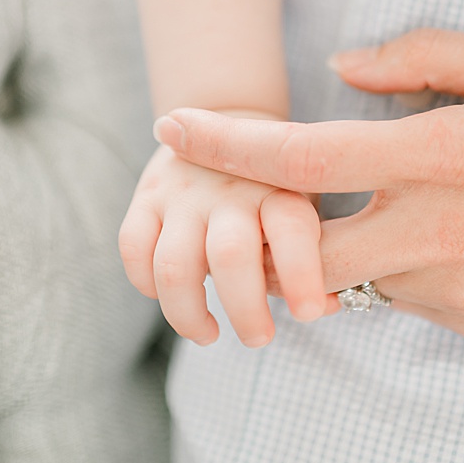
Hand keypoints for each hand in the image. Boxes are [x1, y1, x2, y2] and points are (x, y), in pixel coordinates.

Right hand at [118, 146, 324, 346]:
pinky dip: (146, 284)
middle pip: (230, 255)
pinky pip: (133, 248)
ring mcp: (184, 193)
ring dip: (188, 314)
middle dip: (244, 308)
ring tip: (209, 334)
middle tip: (259, 338)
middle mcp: (231, 189)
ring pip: (173, 264)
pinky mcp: (147, 195)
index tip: (309, 313)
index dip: (302, 274)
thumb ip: (317, 257)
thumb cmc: (274, 189)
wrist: (224, 124)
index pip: (292, 230)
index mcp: (280, 190)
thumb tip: (330, 305)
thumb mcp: (305, 209)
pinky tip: (167, 298)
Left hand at [155, 28, 463, 337]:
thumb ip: (424, 58)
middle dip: (265, 237)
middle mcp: (440, 225)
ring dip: (343, 250)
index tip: (174, 127)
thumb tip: (337, 68)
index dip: (231, 146)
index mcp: (445, 152)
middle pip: (304, 247)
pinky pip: (397, 299)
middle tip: (256, 208)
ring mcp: (453, 283)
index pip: (308, 156)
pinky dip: (394, 273)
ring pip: (348, 277)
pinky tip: (435, 244)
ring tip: (390, 212)